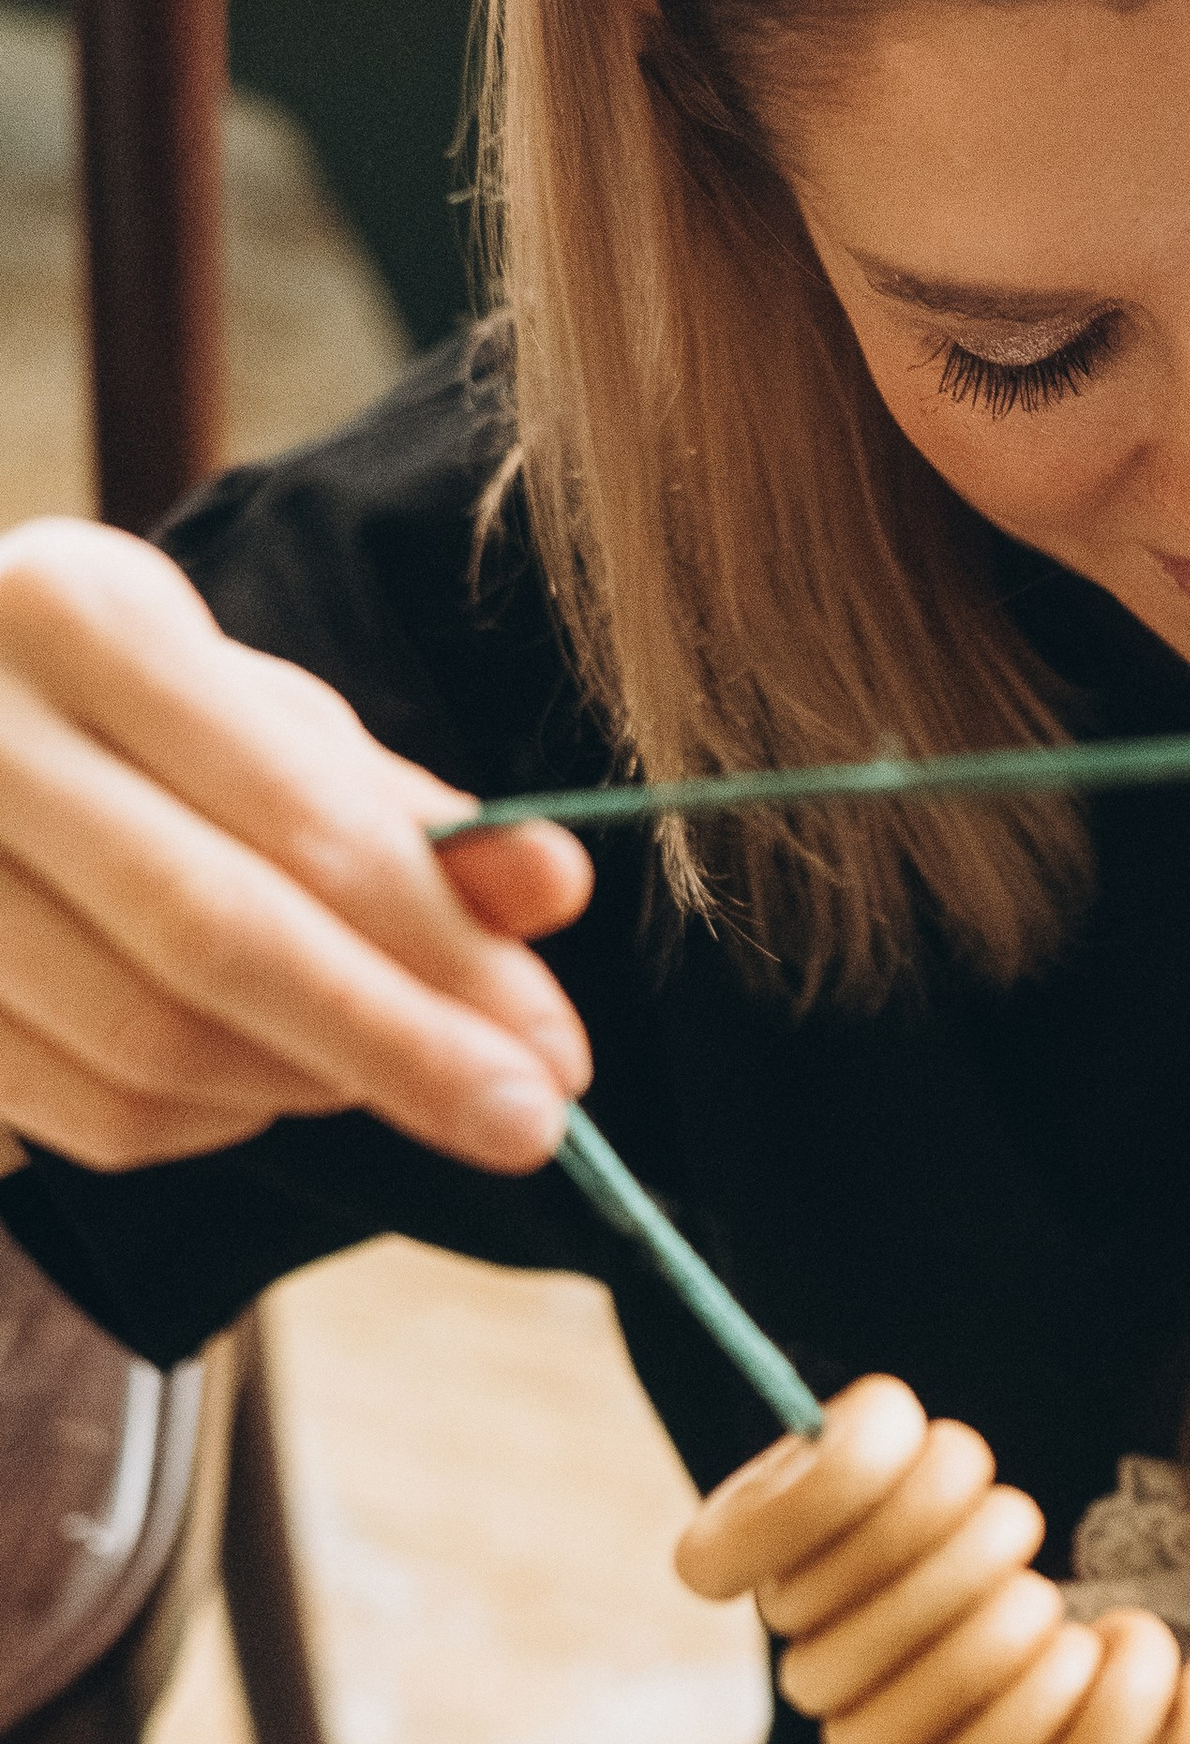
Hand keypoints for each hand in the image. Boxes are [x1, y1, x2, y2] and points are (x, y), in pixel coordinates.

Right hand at [0, 519, 591, 1174]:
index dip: (442, 953)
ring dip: (305, 1085)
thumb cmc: (126, 720)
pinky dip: (210, 1124)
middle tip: (529, 1128)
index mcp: (76, 615)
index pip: (299, 818)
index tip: (559, 1056)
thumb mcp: (261, 721)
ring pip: (150, 1047)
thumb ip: (403, 811)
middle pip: (217, 939)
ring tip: (384, 1066)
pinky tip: (260, 1081)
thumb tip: (554, 888)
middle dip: (400, 1050)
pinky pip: (93, 1116)